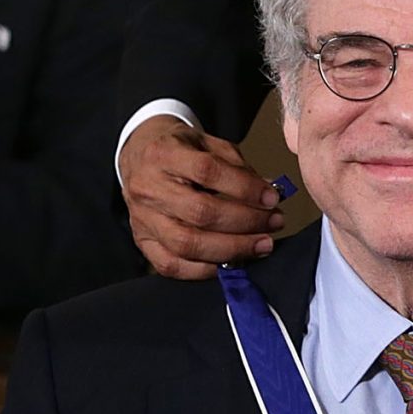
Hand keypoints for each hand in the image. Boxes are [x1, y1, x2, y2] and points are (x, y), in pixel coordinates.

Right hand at [120, 118, 286, 278]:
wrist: (139, 157)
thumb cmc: (179, 150)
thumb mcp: (208, 143)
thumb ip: (238, 167)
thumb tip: (270, 194)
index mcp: (164, 154)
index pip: (207, 172)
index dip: (245, 188)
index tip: (272, 198)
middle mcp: (149, 188)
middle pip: (200, 213)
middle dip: (246, 222)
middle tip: (274, 223)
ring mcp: (143, 218)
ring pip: (188, 244)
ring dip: (232, 249)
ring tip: (260, 245)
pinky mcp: (142, 241)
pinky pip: (172, 265)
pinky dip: (205, 270)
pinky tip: (231, 262)